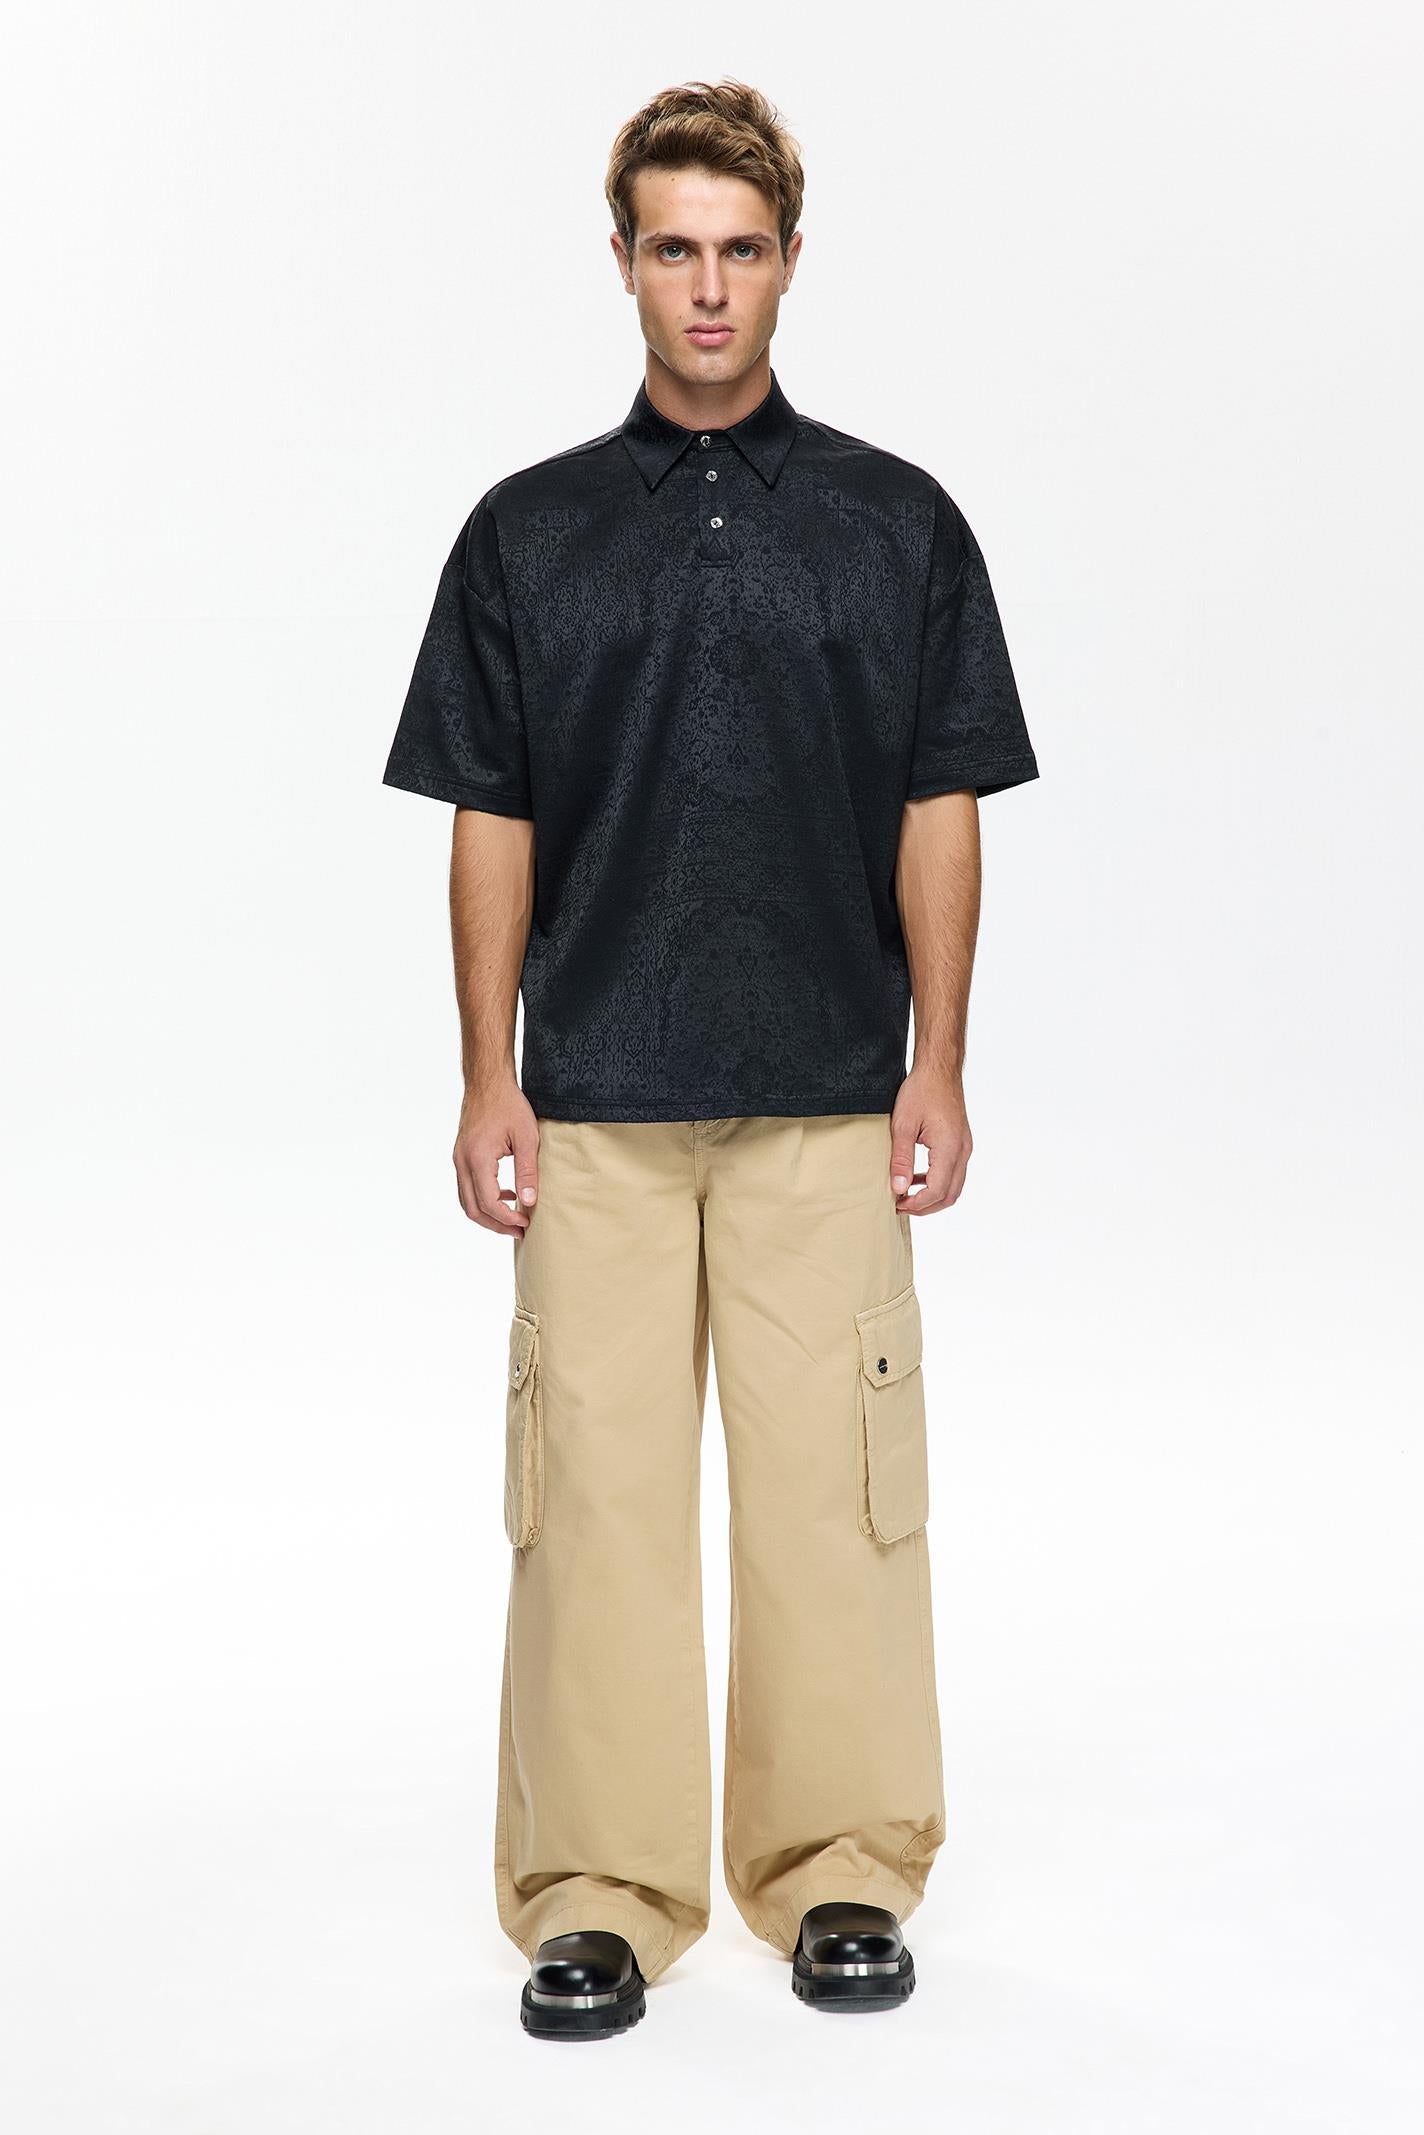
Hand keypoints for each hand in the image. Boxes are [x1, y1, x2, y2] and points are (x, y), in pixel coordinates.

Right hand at [453, 1079, 540, 1235]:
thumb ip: (527, 1172)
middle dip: (496, 1225)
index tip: (526, 1223)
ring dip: (488, 1214)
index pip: (489, 1203)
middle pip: (472, 1209)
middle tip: (519, 1231)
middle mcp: (462, 1162)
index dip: (507, 1219)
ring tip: (513, 1219)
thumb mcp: (526, 1138)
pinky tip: (507, 1194)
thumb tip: (530, 1202)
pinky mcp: (462, 1156)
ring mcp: (459, 1159)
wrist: (487, 1082)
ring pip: (466, 1201)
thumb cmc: (508, 1105)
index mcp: (477, 1159)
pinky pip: (467, 1187)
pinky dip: (483, 1198)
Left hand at [889, 1068, 971, 1214]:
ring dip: (931, 1196)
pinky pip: (953, 1172)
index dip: (916, 1204)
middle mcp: (962, 1151)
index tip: (896, 1204)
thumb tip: (898, 1188)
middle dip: (925, 1206)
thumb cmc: (921, 1091)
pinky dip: (936, 1182)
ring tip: (906, 1194)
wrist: (939, 1070)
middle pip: (949, 1195)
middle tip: (900, 1205)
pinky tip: (916, 1177)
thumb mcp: (903, 1126)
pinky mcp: (961, 1143)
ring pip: (953, 1186)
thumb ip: (901, 1160)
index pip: (937, 1191)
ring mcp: (964, 1147)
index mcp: (949, 1148)